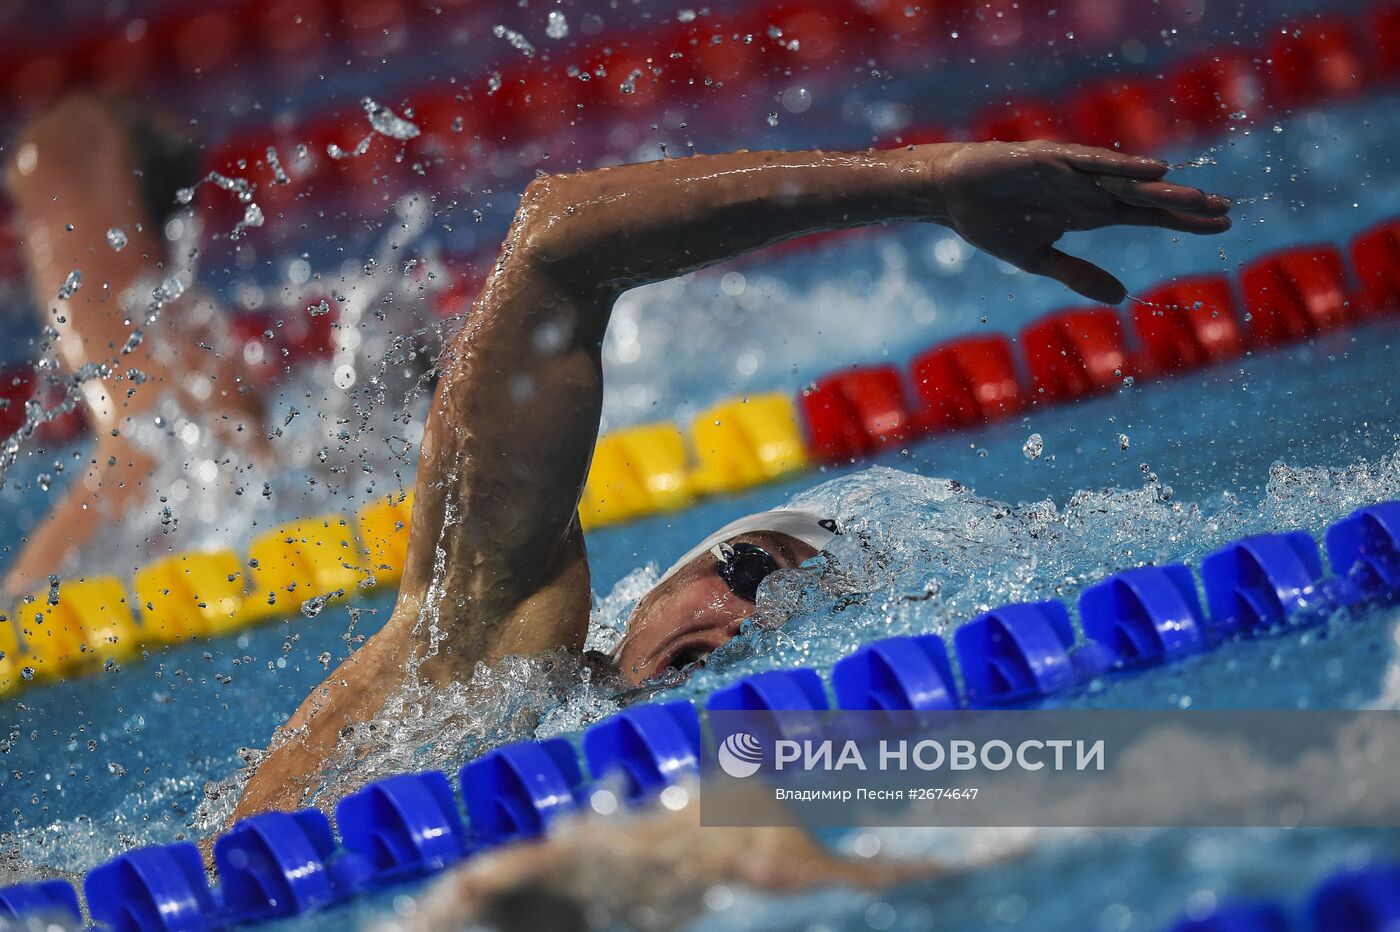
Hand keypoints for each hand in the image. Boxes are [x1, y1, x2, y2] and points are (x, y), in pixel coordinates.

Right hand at [931, 140, 1231, 303]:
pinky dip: (1123, 167)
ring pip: (1128, 181)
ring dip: (1164, 189)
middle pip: (1147, 198)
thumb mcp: (1037, 259)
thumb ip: (1078, 275)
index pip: (1146, 215)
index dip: (1182, 220)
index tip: (1221, 225)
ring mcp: (1072, 174)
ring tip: (1201, 198)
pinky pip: (1094, 162)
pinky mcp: (1051, 160)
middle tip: (1228, 211)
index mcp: (1089, 213)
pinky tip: (1154, 170)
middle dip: (1186, 204)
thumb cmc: (991, 222)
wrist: (951, 195)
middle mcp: (1089, 190)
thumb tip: (1123, 298)